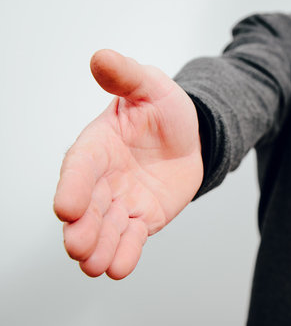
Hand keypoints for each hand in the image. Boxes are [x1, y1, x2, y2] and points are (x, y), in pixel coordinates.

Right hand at [54, 49, 202, 278]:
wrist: (190, 137)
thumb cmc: (164, 111)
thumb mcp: (150, 86)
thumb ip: (126, 75)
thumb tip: (101, 56)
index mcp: (98, 146)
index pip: (79, 168)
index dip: (71, 187)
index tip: (65, 209)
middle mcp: (102, 179)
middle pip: (87, 206)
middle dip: (81, 227)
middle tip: (78, 247)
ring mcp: (121, 202)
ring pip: (105, 228)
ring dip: (99, 247)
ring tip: (94, 266)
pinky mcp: (141, 219)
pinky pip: (131, 239)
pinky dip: (125, 253)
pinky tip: (119, 269)